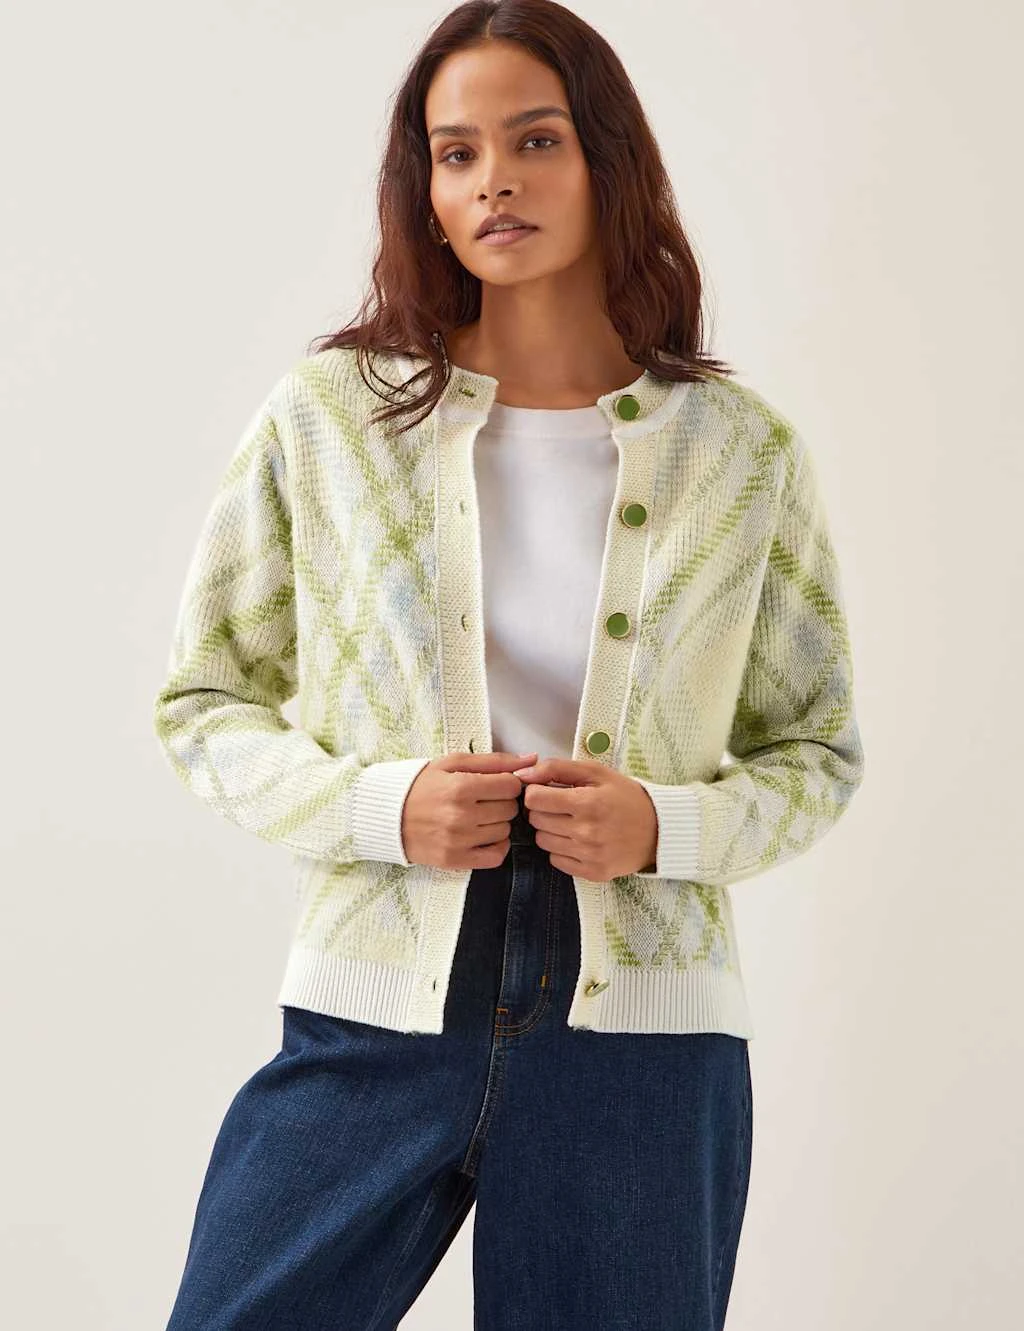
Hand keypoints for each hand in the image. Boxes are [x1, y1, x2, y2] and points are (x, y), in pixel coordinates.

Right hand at [401, 750, 537, 869]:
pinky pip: (496, 857)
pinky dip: (497, 847)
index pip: (512, 786)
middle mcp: (461, 815)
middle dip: (502, 802)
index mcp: (461, 787)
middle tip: (484, 800)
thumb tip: (531, 759)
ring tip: (479, 816)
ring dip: (498, 823)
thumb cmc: (422, 785)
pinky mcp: (455, 860)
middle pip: (510, 809)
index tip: (496, 784)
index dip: (508, 783)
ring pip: (505, 832)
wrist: (388, 815)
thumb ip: (494, 760)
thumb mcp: (453, 763)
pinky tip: (484, 836)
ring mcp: (458, 841)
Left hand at [510, 757, 657, 879]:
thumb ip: (556, 768)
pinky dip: (561, 850)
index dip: (536, 792)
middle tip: (561, 806)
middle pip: (536, 820)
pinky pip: (556, 861)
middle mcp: (586, 832)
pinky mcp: (593, 873)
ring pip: (542, 842)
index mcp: (587, 803)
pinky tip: (577, 840)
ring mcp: (589, 855)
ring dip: (550, 830)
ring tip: (570, 822)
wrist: (659, 830)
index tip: (547, 791)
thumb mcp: (596, 772)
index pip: (534, 799)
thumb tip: (522, 775)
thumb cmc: (626, 796)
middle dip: (543, 810)